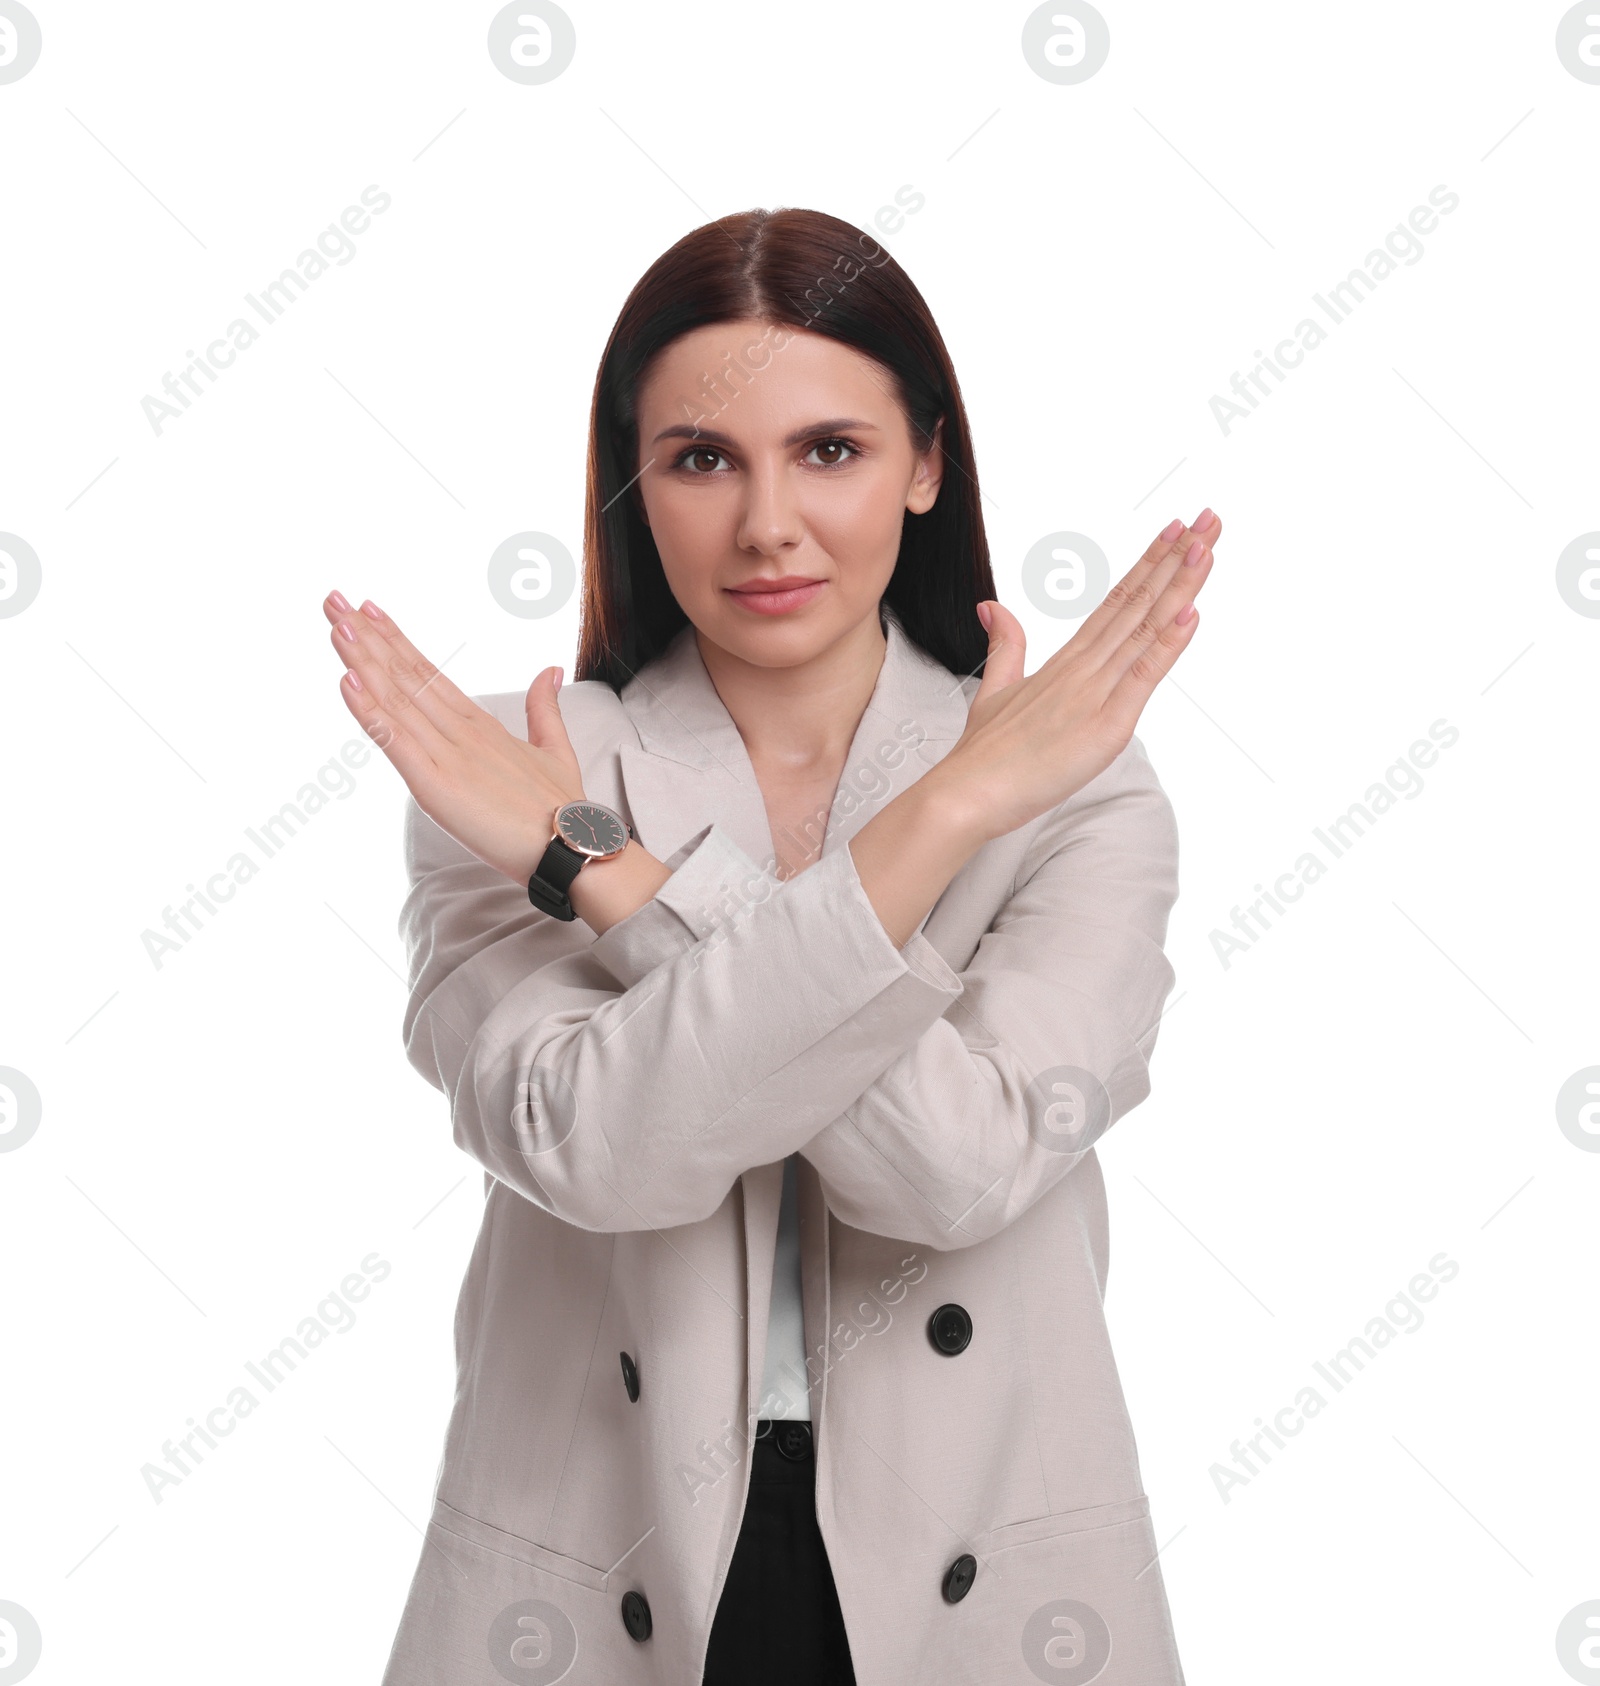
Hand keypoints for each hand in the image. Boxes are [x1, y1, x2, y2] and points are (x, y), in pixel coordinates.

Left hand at [321, 592, 584, 885]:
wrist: (576, 844)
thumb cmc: (564, 806)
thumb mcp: (554, 749)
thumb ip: (544, 708)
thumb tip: (549, 670)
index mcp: (482, 725)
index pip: (430, 673)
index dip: (396, 640)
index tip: (369, 611)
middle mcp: (461, 732)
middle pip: (406, 676)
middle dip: (367, 637)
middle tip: (334, 599)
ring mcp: (447, 756)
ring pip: (396, 700)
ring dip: (362, 660)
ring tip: (336, 624)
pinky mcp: (436, 785)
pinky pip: (395, 741)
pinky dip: (370, 710)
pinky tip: (348, 680)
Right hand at [932, 509, 1219, 842]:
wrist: (965, 792)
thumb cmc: (983, 755)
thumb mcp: (994, 691)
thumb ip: (1005, 646)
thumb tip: (993, 607)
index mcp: (1065, 661)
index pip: (1116, 601)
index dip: (1149, 564)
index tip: (1176, 532)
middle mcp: (1083, 668)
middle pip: (1138, 602)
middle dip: (1177, 559)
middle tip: (1209, 519)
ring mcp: (1095, 693)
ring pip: (1145, 629)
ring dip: (1181, 587)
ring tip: (1207, 546)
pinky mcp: (1106, 725)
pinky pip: (1143, 677)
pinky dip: (1169, 644)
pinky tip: (1190, 612)